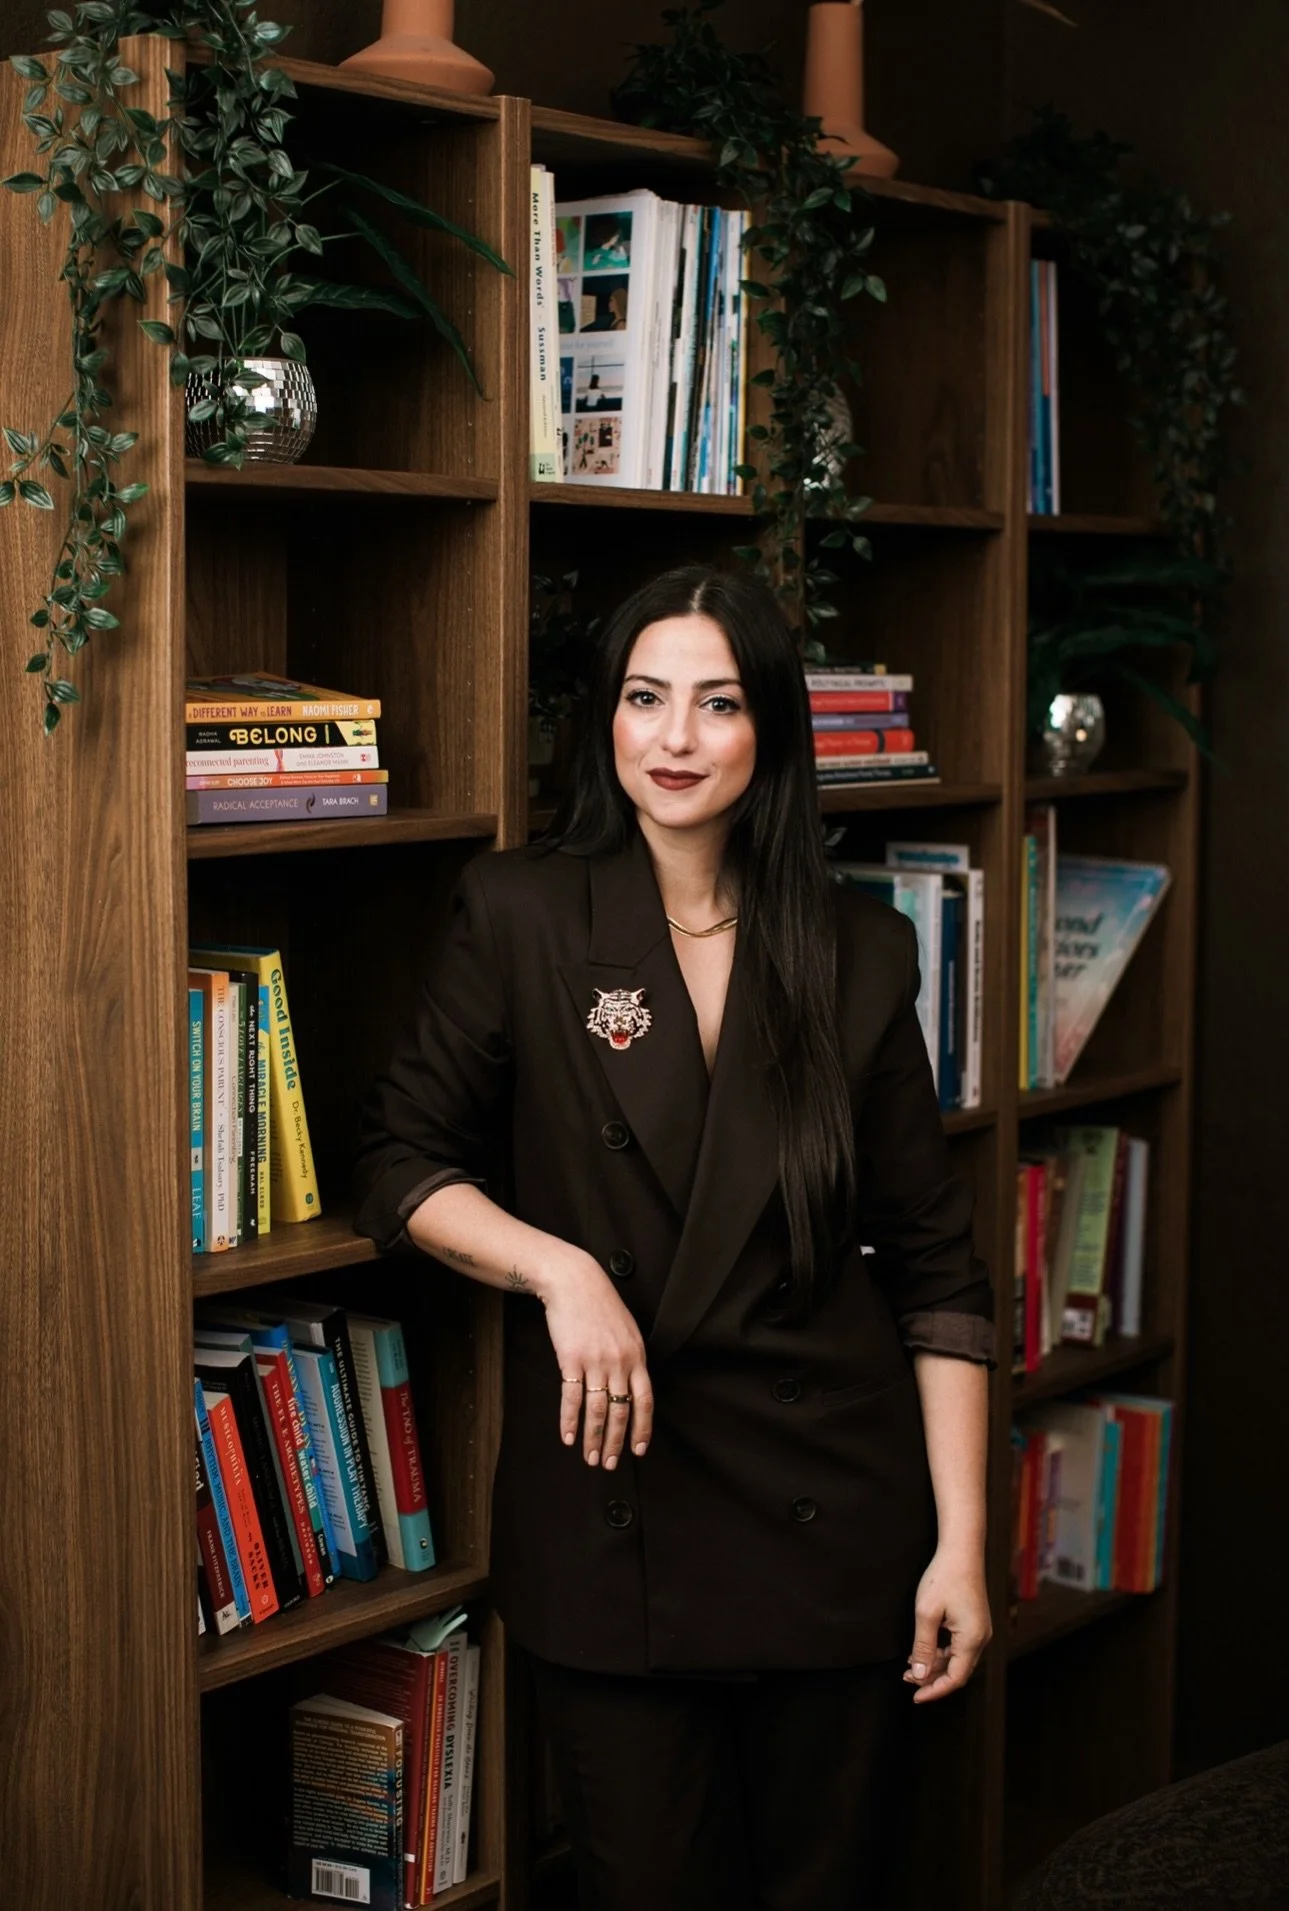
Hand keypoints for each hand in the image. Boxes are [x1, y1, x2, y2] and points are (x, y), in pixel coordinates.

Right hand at [538, 1248, 653, 1470]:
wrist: (574, 1282)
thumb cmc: (600, 1304)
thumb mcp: (626, 1330)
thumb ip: (630, 1358)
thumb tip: (631, 1386)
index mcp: (637, 1356)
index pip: (645, 1400)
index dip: (642, 1428)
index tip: (638, 1450)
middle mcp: (620, 1362)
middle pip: (621, 1411)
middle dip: (616, 1442)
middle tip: (610, 1464)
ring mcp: (596, 1362)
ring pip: (598, 1410)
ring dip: (594, 1438)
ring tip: (591, 1458)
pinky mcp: (571, 1360)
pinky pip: (572, 1398)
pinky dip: (570, 1421)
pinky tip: (569, 1437)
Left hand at [904, 1546, 991, 1702]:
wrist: (961, 1551)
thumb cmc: (944, 1578)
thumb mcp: (926, 1613)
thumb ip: (923, 1647)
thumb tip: (919, 1675)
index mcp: (972, 1639)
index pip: (955, 1678)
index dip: (935, 1691)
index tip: (915, 1697)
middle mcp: (981, 1639)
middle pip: (957, 1671)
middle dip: (932, 1678)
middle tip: (906, 1678)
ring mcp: (979, 1630)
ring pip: (956, 1659)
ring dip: (935, 1664)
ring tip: (910, 1665)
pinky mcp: (975, 1623)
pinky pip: (958, 1646)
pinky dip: (941, 1652)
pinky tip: (923, 1649)